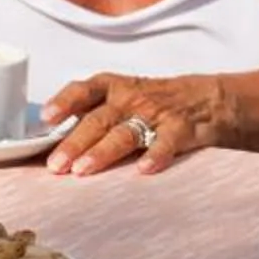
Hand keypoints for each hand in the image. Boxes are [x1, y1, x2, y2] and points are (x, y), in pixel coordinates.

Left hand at [44, 73, 211, 175]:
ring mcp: (157, 113)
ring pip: (125, 132)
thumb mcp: (125, 99)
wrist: (211, 100)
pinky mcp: (182, 129)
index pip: (85, 89)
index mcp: (115, 88)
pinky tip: (144, 169)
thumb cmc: (157, 103)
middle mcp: (132, 98)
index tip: (47, 118)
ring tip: (83, 170)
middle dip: (74, 142)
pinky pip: (167, 141)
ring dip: (102, 151)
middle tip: (56, 165)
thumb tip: (51, 147)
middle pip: (99, 119)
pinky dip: (156, 154)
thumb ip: (93, 117)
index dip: (65, 102)